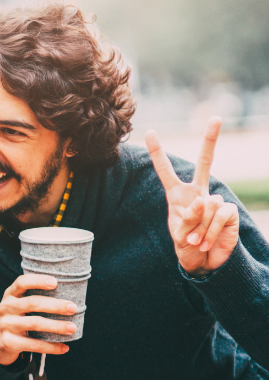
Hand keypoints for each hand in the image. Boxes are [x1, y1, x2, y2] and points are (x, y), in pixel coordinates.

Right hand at [0, 275, 76, 365]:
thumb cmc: (14, 320)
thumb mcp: (16, 306)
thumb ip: (32, 299)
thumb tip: (68, 299)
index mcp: (10, 296)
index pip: (22, 283)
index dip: (38, 281)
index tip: (56, 282)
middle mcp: (6, 308)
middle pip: (32, 303)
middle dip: (55, 305)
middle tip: (73, 308)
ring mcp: (6, 325)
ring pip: (34, 323)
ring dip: (56, 326)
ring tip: (72, 328)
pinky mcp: (9, 342)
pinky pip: (34, 344)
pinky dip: (51, 347)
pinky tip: (64, 347)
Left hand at [146, 118, 239, 276]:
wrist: (204, 262)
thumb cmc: (187, 245)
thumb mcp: (179, 233)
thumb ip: (188, 217)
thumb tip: (203, 200)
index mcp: (178, 195)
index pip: (166, 171)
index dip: (158, 153)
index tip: (150, 132)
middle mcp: (198, 192)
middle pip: (205, 162)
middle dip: (210, 140)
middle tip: (216, 117)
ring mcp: (215, 200)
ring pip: (207, 205)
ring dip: (199, 228)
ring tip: (196, 241)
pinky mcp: (229, 211)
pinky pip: (219, 215)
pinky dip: (209, 231)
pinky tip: (206, 242)